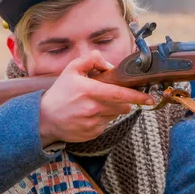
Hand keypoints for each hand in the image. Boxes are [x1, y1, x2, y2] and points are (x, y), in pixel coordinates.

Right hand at [39, 50, 154, 145]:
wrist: (44, 118)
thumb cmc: (60, 92)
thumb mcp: (72, 69)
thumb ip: (92, 60)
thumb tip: (110, 65)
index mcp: (89, 91)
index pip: (119, 94)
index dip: (137, 96)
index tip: (149, 98)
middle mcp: (92, 108)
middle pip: (122, 106)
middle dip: (122, 100)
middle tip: (110, 96)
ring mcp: (93, 123)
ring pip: (115, 115)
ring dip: (111, 109)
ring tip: (94, 105)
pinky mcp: (92, 134)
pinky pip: (106, 125)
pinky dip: (102, 119)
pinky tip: (88, 115)